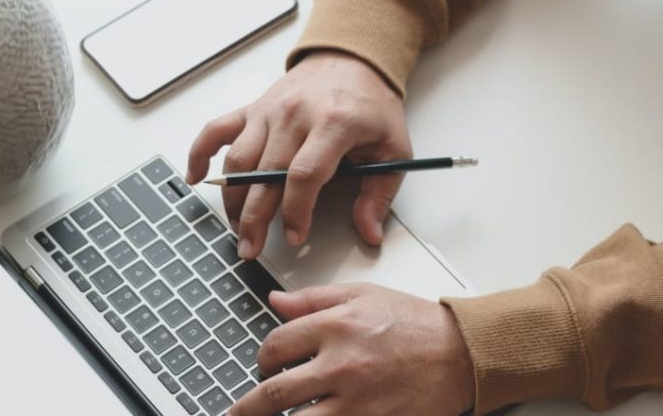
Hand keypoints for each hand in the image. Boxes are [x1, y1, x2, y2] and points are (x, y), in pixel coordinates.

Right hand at [187, 52, 411, 258]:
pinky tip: (195, 177)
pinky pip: (216, 130)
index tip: (295, 236)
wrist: (351, 59)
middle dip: (254, 218)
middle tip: (251, 248)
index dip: (296, 212)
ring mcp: (268, 111)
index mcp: (333, 123)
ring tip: (237, 228)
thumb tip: (369, 232)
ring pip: (238, 160)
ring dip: (232, 198)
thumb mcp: (393, 148)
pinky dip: (199, 153)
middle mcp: (295, 115)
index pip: (304, 175)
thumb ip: (379, 193)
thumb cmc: (370, 105)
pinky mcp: (252, 108)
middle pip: (264, 173)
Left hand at [228, 283, 475, 415]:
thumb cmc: (414, 323)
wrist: (462, 353)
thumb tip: (275, 300)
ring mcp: (358, 401)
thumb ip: (313, 299)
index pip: (275, 345)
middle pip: (275, 394)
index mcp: (336, 326)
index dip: (261, 357)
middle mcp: (341, 364)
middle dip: (248, 408)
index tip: (264, 365)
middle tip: (237, 413)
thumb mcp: (363, 295)